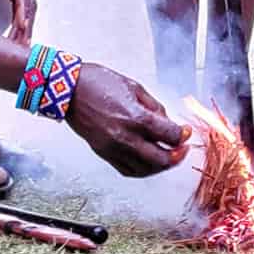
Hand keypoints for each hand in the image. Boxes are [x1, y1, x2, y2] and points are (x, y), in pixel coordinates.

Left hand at [0, 0, 36, 44]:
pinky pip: (21, 4)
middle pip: (29, 2)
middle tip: (22, 46)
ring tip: (21, 47)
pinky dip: (21, 20)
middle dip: (27, 25)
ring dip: (25, 25)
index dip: (23, 10)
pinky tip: (17, 34)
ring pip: (27, 5)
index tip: (23, 26)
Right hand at [67, 66, 190, 178]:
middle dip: (178, 155)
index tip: (185, 131)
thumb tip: (168, 121)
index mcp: (136, 118)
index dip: (183, 134)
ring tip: (167, 155)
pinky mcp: (104, 153)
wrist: (68, 89)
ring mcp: (114, 148)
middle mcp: (126, 137)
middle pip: (163, 159)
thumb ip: (154, 107)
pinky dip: (143, 170)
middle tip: (182, 148)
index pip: (171, 135)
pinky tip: (148, 161)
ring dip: (161, 165)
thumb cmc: (98, 82)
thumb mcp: (134, 87)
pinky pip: (128, 171)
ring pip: (146, 170)